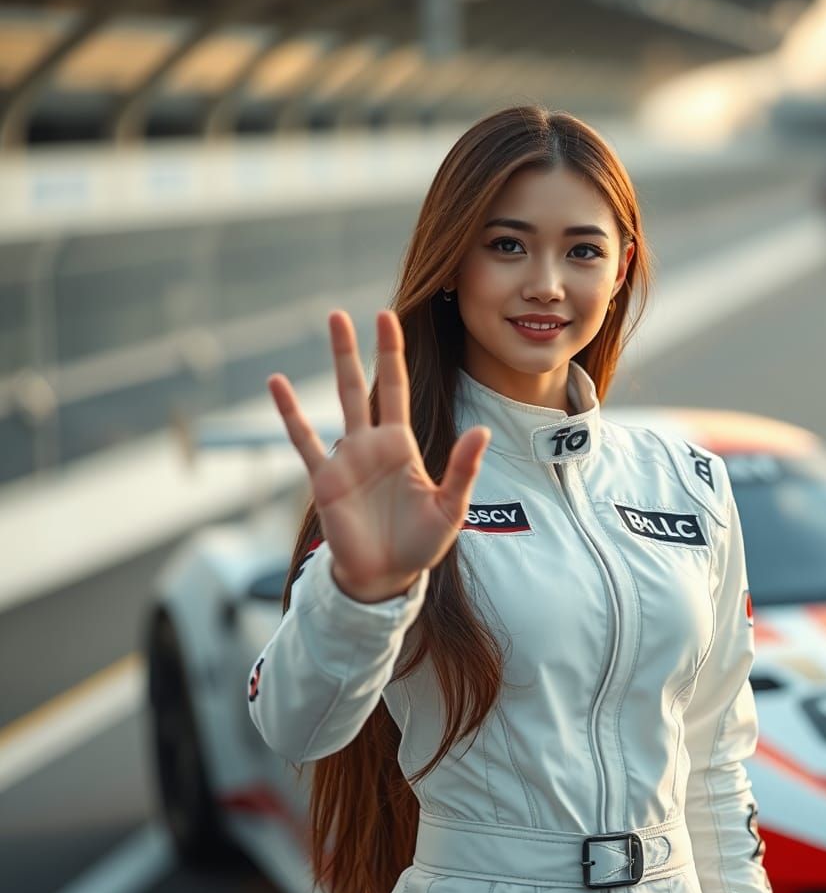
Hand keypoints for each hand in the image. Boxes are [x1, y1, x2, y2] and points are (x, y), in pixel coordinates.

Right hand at [267, 310, 489, 602]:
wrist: (386, 578)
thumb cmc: (420, 544)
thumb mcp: (450, 506)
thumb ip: (463, 468)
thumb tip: (482, 431)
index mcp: (402, 445)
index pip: (396, 388)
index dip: (391, 353)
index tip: (387, 317)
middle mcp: (372, 443)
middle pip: (363, 384)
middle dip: (356, 349)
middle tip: (345, 314)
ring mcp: (346, 458)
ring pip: (335, 401)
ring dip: (332, 366)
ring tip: (322, 331)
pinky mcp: (324, 479)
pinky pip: (303, 440)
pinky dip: (290, 412)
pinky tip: (276, 384)